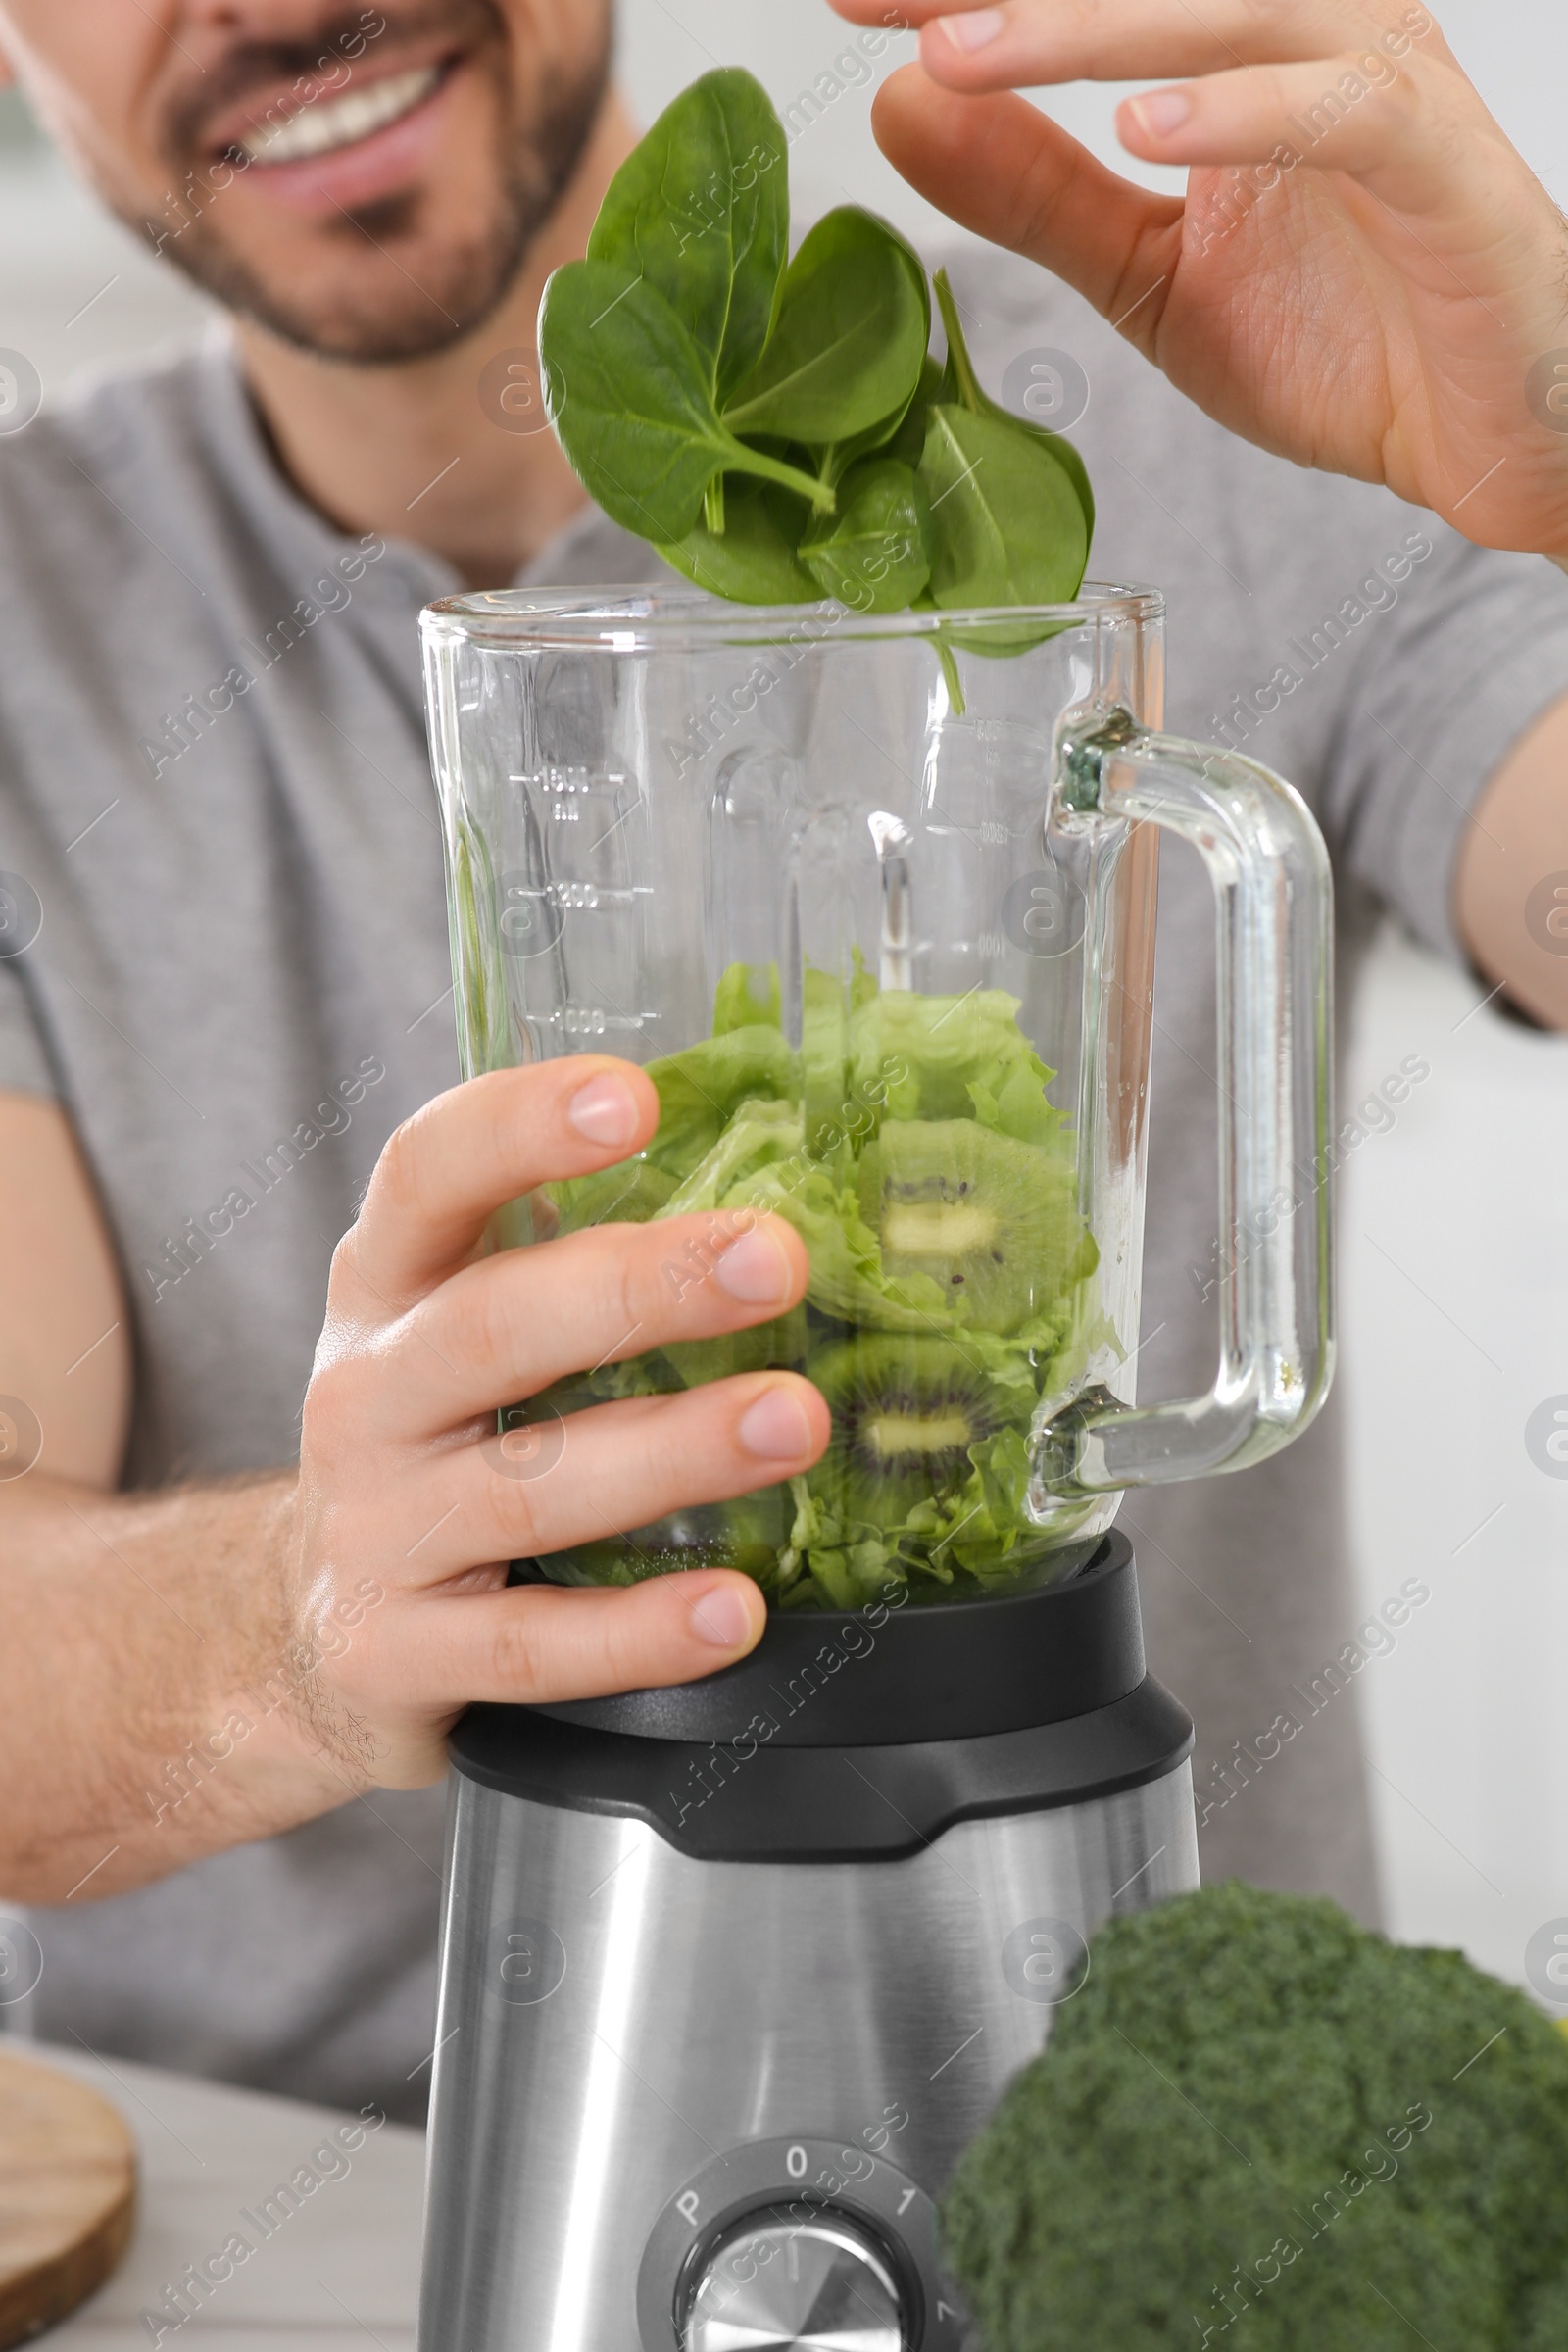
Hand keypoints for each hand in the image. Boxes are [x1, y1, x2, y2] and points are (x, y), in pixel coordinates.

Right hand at [278, 1057, 828, 1788]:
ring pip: (527, 1488)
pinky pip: (532, 1645)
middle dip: (641, 1288)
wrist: (298, 1633)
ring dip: (673, 1451)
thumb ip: (581, 1257)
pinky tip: (733, 1611)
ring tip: (796, 1421)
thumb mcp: (464, 1327)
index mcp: (388, 1287)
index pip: (427, 1178)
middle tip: (776, 1259)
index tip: (631, 1094)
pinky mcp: (395, 1655)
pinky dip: (637, 1631)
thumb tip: (793, 1176)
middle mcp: (367, 1395)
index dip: (518, 1128)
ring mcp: (374, 1532)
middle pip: (491, 1327)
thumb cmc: (436, 1444)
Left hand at [829, 1, 1567, 557]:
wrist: (1490, 438)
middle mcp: (1304, 30)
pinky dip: (1240, 113)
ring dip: (1087, 27)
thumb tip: (902, 112)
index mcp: (1232, 47)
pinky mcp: (1436, 154)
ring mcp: (1375, 80)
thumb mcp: (1150, 277)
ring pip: (1227, 9)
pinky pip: (1339, 106)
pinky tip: (1141, 129)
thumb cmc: (1350, 340)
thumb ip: (1037, 196)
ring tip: (961, 55)